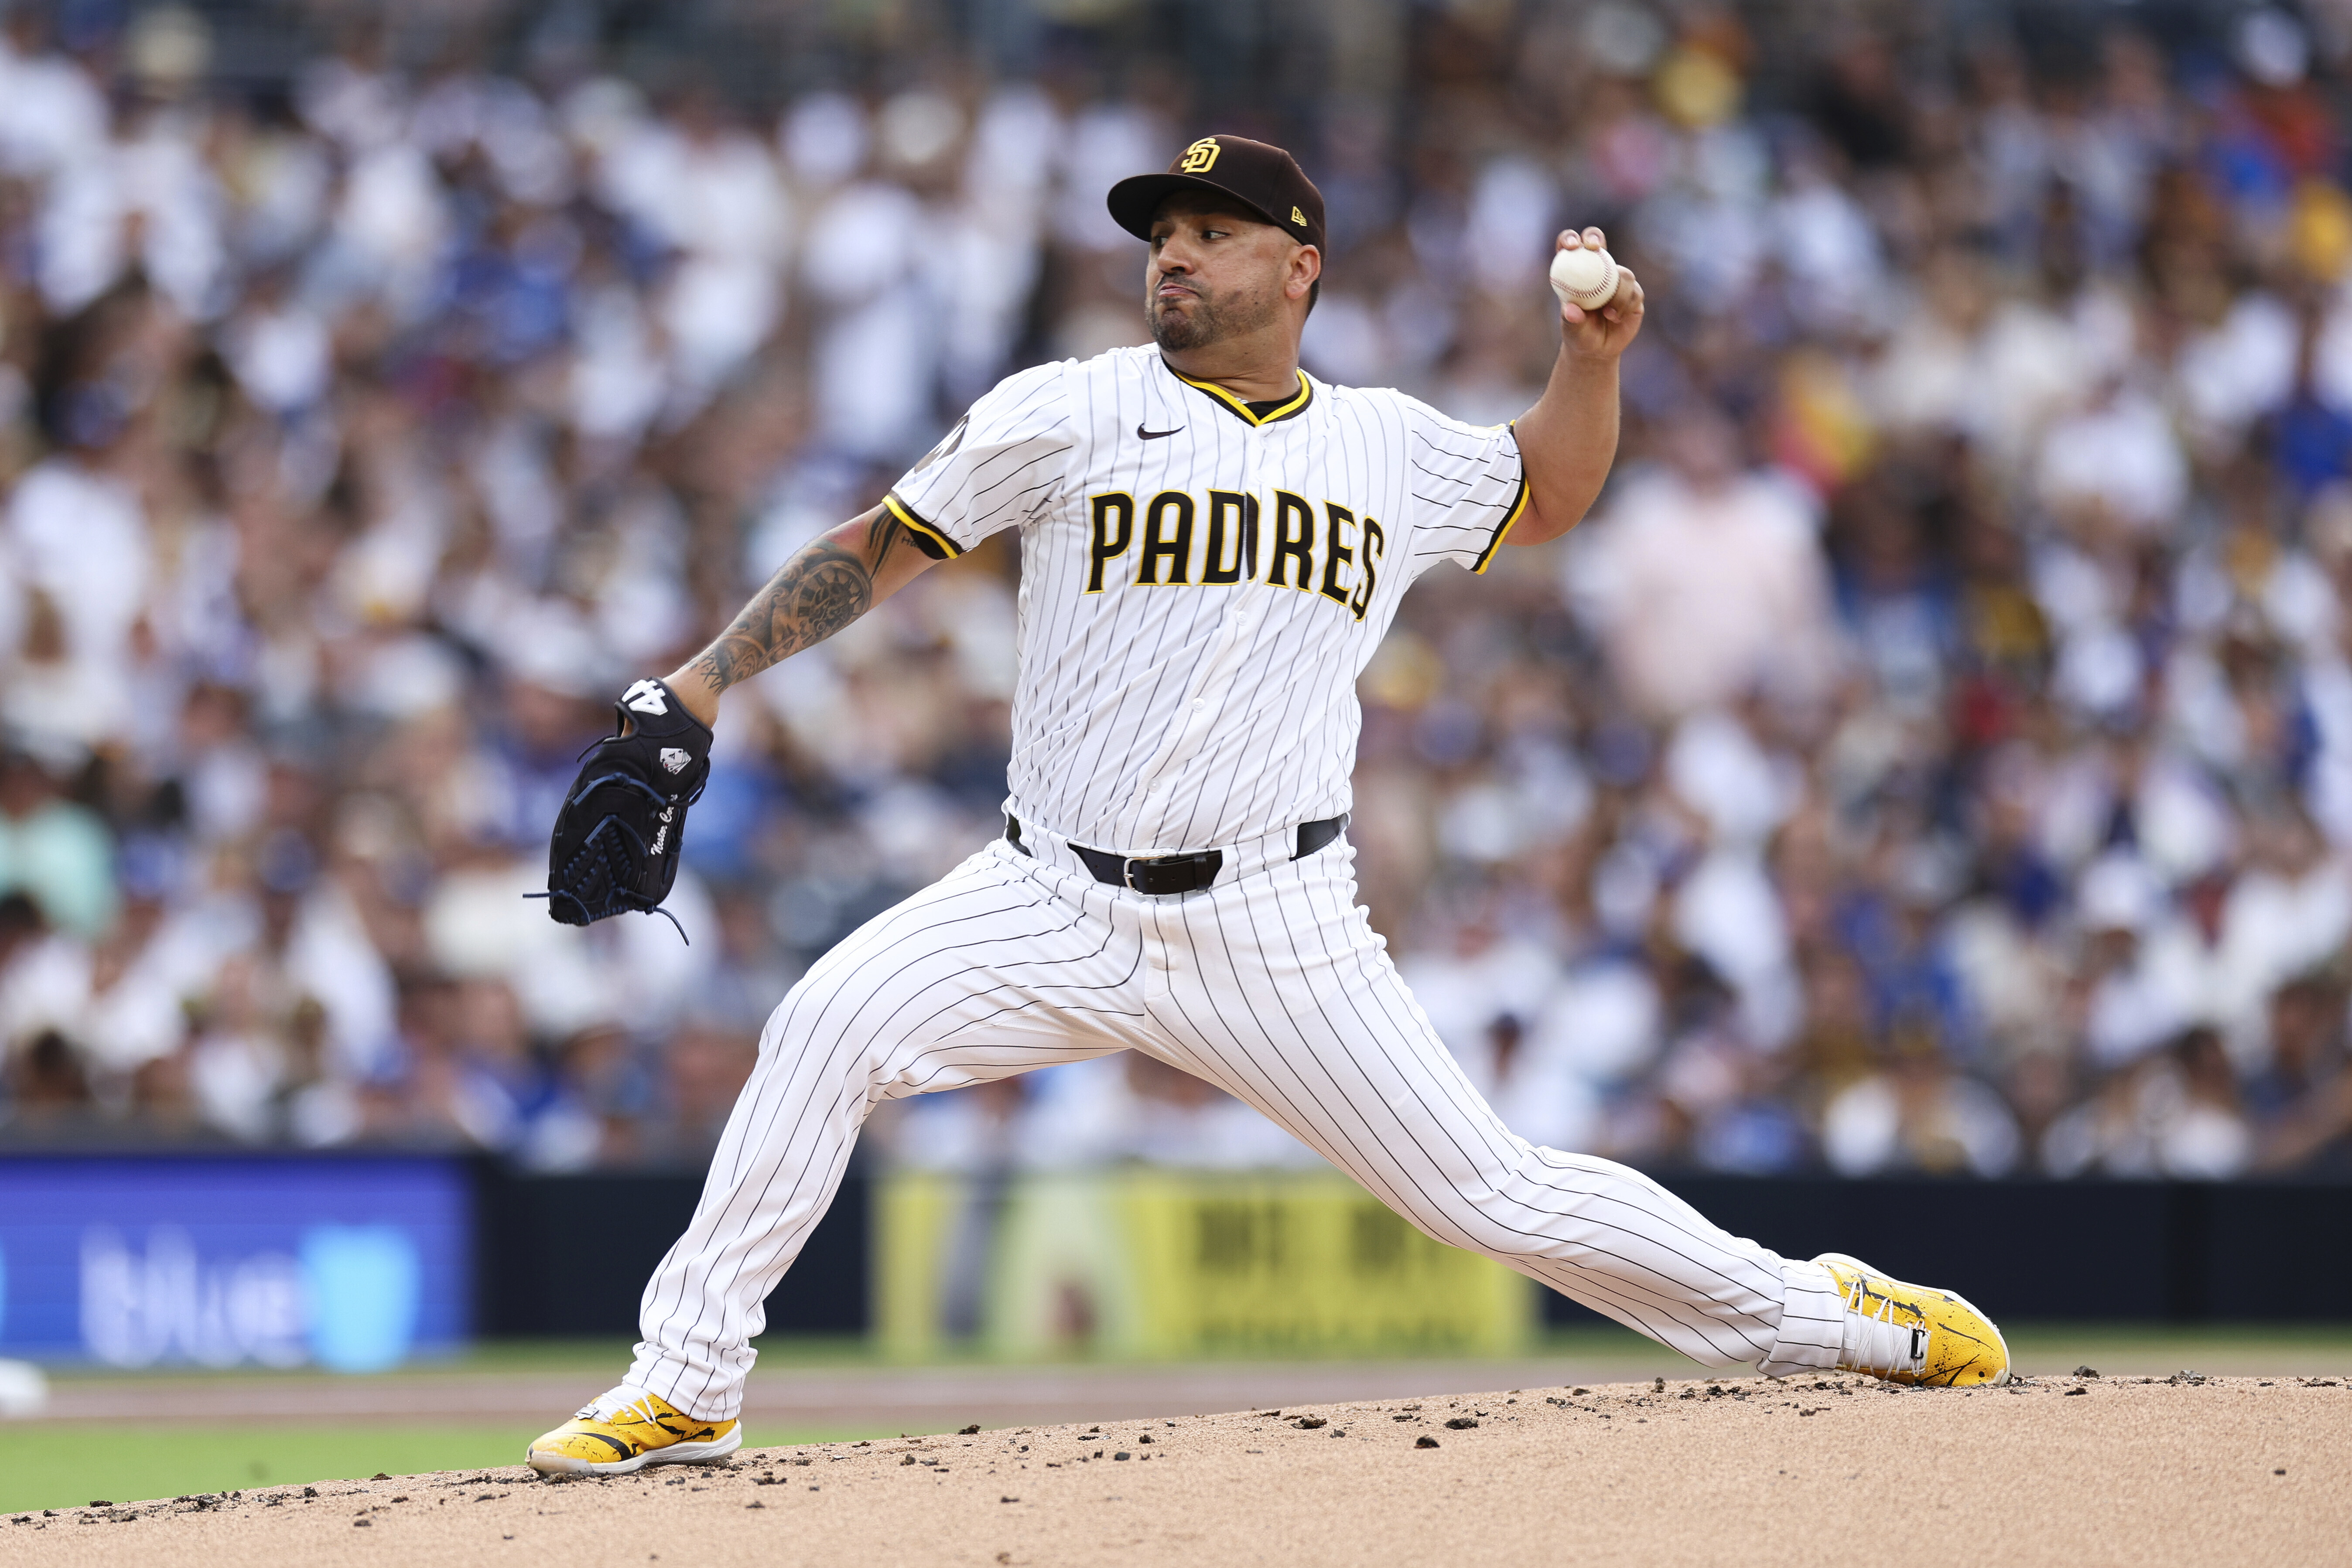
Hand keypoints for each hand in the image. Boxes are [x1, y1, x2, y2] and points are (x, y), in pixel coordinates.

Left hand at [1556, 227, 1644, 360]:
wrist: (1597, 350)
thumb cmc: (1579, 336)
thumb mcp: (1572, 330)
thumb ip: (1571, 320)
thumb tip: (1571, 310)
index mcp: (1575, 274)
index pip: (1570, 248)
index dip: (1569, 239)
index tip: (1571, 246)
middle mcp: (1596, 271)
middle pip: (1596, 242)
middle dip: (1594, 238)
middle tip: (1594, 248)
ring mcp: (1616, 280)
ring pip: (1622, 273)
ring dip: (1617, 293)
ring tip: (1608, 314)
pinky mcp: (1633, 293)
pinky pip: (1634, 292)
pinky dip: (1626, 304)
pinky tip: (1616, 317)